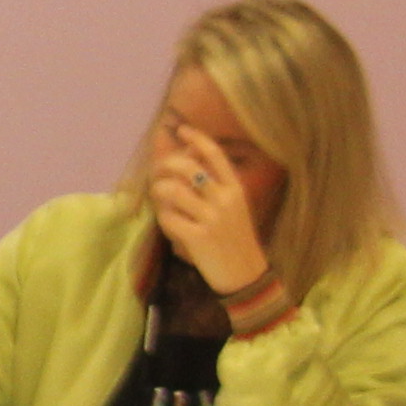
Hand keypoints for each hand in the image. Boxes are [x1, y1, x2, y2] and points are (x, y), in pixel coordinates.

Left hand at [145, 138, 267, 299]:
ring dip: (160, 192)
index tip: (182, 130)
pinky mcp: (198, 238)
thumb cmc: (236, 240)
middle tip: (158, 172)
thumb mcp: (235, 208)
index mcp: (235, 189)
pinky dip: (163, 218)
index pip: (215, 155)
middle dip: (166, 165)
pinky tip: (167, 221)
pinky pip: (169, 219)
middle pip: (188, 168)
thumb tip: (189, 164)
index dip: (197, 139)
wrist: (246, 275)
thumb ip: (216, 188)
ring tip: (159, 198)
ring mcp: (212, 219)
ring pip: (173, 192)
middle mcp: (225, 200)